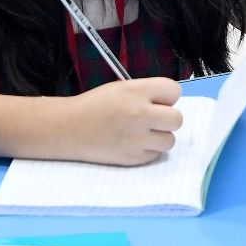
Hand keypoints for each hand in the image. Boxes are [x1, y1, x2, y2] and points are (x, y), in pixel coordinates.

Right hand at [64, 78, 182, 165]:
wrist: (68, 128)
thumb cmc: (95, 105)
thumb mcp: (121, 88)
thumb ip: (147, 94)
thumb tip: (170, 106)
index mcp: (136, 91)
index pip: (174, 91)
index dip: (167, 97)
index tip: (157, 101)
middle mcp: (139, 114)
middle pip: (177, 119)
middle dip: (167, 119)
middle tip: (153, 119)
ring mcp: (137, 138)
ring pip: (170, 140)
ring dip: (160, 137)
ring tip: (142, 133)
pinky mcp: (132, 158)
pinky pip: (155, 154)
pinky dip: (147, 150)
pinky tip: (132, 143)